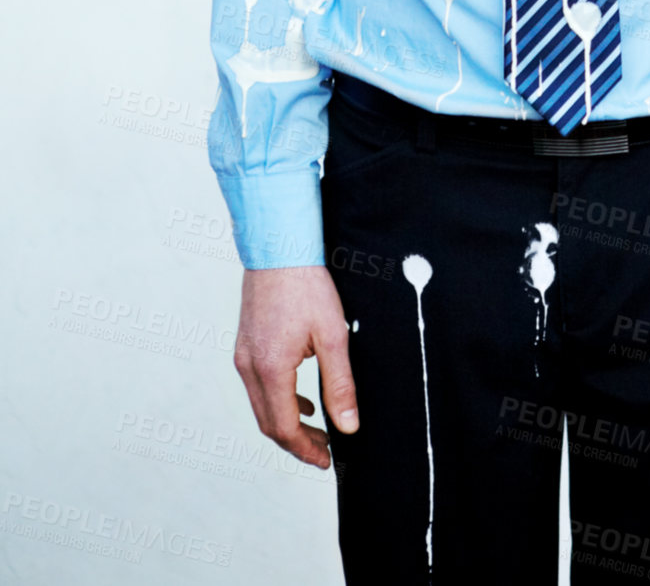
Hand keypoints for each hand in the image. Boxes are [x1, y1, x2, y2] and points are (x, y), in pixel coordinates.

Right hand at [233, 266, 359, 468]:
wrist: (278, 246)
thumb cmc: (307, 285)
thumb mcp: (333, 335)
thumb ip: (340, 384)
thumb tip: (349, 426)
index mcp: (270, 369)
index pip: (284, 428)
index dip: (306, 450)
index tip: (327, 461)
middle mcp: (249, 367)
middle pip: (269, 423)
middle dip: (297, 442)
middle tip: (325, 451)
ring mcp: (242, 355)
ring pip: (261, 406)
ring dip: (287, 422)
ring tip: (318, 428)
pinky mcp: (244, 344)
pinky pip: (258, 386)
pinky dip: (278, 401)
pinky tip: (302, 398)